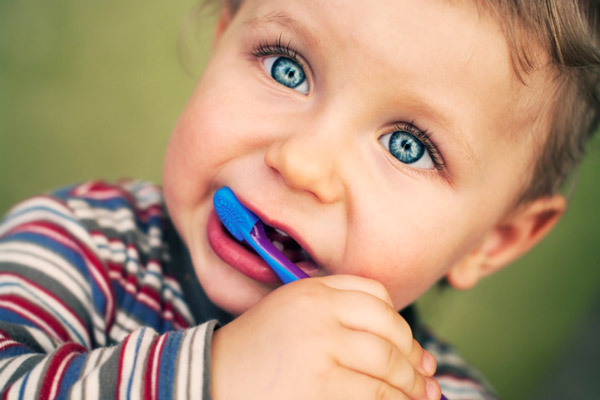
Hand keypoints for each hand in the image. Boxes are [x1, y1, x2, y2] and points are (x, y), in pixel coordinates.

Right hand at [210, 275, 440, 398]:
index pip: (377, 297)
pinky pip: (376, 396)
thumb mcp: (290, 316)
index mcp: (311, 292)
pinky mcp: (323, 389)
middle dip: (413, 361)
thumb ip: (339, 317)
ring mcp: (322, 351)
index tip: (407, 349)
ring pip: (391, 367)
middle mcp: (319, 314)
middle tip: (424, 382)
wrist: (209, 383)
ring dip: (411, 389)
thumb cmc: (255, 355)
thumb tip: (414, 353)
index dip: (399, 325)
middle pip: (391, 331)